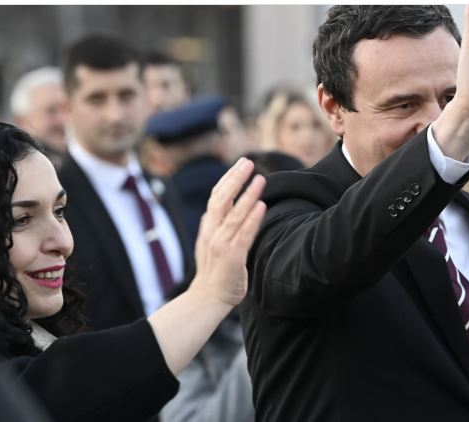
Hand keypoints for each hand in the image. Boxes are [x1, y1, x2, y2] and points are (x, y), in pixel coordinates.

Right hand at [190, 157, 266, 306]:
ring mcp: (221, 244)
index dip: (228, 178)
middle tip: (248, 162)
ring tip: (260, 179)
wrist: (207, 298)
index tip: (241, 164)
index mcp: (208, 227)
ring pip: (234, 214)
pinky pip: (244, 235)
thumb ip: (213, 227)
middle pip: (222, 199)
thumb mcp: (209, 244)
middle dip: (235, 179)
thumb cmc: (213, 272)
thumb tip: (213, 211)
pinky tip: (261, 206)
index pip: (217, 196)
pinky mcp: (232, 257)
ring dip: (247, 195)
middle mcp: (213, 232)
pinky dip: (252, 219)